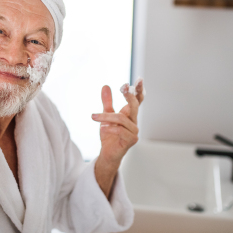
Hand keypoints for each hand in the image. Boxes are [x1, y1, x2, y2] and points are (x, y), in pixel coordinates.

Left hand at [91, 80, 144, 196]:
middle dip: (129, 96)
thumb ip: (107, 102)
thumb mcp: (105, 116)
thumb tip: (106, 86)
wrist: (107, 153)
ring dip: (106, 117)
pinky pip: (121, 131)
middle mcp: (134, 122)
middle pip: (135, 105)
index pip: (138, 100)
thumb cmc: (109, 135)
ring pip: (122, 119)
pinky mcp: (130, 141)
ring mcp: (134, 131)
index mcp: (130, 114)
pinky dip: (110, 128)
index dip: (139, 90)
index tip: (139, 79)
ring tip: (94, 117)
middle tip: (122, 87)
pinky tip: (103, 128)